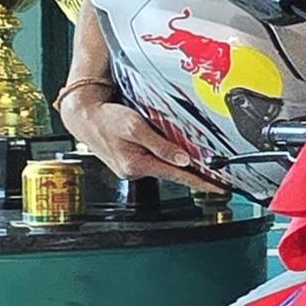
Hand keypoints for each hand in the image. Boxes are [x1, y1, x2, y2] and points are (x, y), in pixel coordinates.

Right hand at [61, 88, 222, 190]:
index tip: (220, 189)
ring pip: (165, 167)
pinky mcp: (132, 161)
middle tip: (221, 176)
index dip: (202, 183)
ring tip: (203, 163)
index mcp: (136, 165)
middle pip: (174, 173)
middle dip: (197, 174)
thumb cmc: (105, 118)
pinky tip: (176, 152)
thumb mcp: (134, 127)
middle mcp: (135, 171)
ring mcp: (133, 168)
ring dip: (182, 163)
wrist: (84, 116)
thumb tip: (183, 159)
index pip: (178, 176)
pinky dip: (169, 157)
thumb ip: (160, 145)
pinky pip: (157, 161)